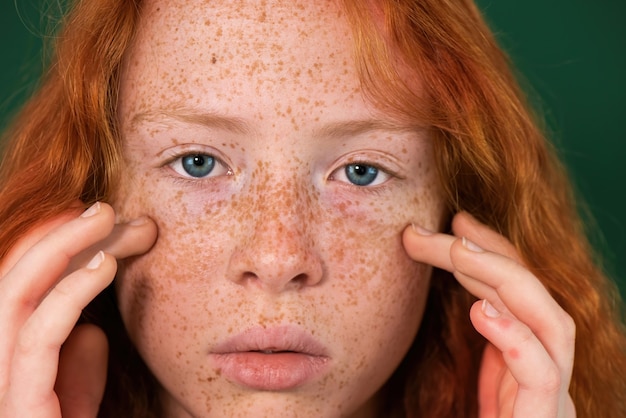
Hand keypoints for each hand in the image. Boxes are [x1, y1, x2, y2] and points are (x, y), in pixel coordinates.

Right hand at [0, 202, 156, 416]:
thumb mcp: (78, 400)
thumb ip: (74, 364)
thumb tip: (89, 331)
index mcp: (6, 360)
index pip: (19, 289)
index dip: (48, 247)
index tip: (94, 221)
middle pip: (12, 281)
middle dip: (55, 235)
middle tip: (104, 208)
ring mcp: (1, 386)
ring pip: (14, 294)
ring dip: (61, 246)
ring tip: (106, 217)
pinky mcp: (19, 408)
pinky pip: (38, 337)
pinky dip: (70, 292)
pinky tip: (106, 265)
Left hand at [403, 212, 575, 417]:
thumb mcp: (467, 390)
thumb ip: (473, 353)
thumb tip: (451, 304)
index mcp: (521, 364)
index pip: (517, 292)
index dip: (491, 251)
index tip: (453, 222)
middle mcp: (543, 376)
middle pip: (533, 297)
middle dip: (488, 253)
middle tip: (441, 226)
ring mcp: (549, 401)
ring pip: (550, 325)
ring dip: (504, 279)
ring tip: (458, 250)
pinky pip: (542, 377)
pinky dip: (516, 340)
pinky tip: (482, 311)